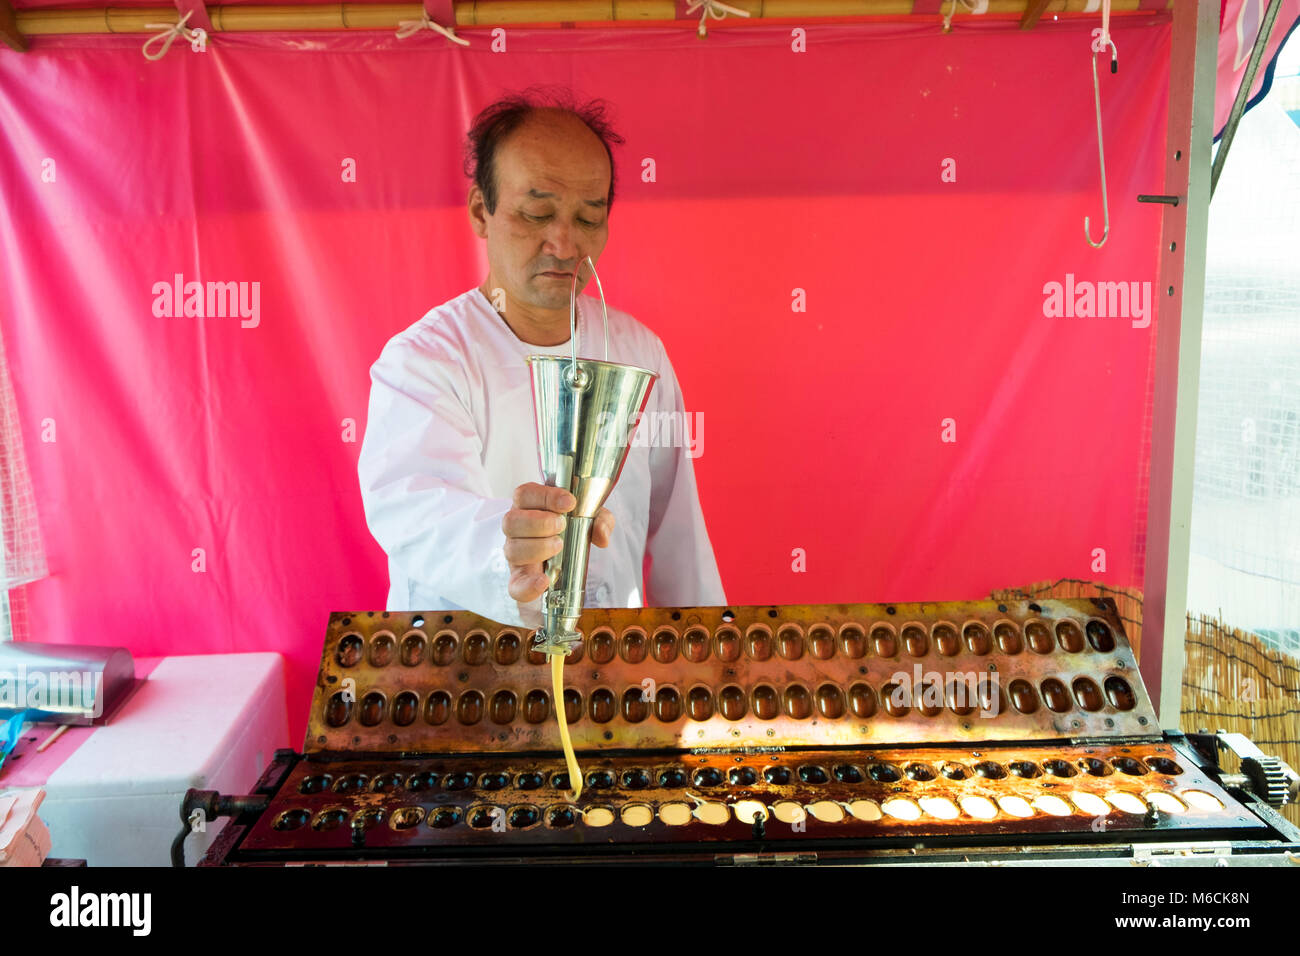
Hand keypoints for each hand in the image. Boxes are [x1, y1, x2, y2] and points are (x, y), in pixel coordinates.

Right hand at [502, 482, 614, 602]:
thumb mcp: (589, 520)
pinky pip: (515, 584)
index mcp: (529, 507)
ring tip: (559, 546)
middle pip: (511, 520)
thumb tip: (601, 535)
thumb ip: (599, 520)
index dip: (545, 496)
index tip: (569, 502)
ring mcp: (515, 554)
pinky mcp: (519, 579)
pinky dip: (528, 584)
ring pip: (512, 549)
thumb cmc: (571, 532)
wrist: (565, 564)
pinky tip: (544, 581)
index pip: (525, 494)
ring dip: (537, 547)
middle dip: (539, 522)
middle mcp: (517, 529)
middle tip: (561, 525)